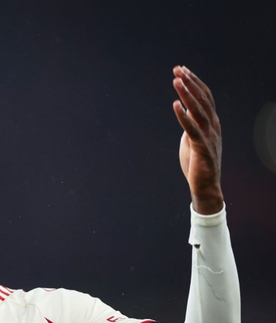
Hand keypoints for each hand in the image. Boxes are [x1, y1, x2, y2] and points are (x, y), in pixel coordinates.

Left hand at [172, 66, 222, 214]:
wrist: (206, 185)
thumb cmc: (198, 162)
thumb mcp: (193, 138)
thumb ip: (191, 124)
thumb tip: (185, 110)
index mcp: (212, 122)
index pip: (205, 96)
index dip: (194, 82)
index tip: (182, 69)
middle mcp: (213, 126)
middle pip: (202, 99)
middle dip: (189, 82)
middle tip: (177, 69)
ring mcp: (209, 136)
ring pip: (198, 110)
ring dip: (187, 94)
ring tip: (176, 80)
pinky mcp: (201, 147)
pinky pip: (192, 128)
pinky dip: (183, 116)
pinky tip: (175, 105)